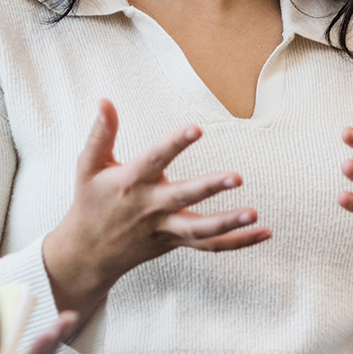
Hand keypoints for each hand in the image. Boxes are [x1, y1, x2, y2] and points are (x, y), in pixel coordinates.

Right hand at [41, 100, 270, 322]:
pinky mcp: (174, 242)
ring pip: (199, 231)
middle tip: (237, 177)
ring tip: (254, 214)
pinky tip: (264, 232)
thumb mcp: (88, 165)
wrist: (88, 252)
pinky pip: (210, 247)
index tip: (196, 129)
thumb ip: (101, 133)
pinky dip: (238, 242)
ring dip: (228, 224)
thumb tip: (105, 101)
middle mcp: (149, 207)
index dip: (174, 144)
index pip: (155, 160)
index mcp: (130, 183)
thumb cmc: (90, 202)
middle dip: (209, 188)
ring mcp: (164, 229)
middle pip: (183, 198)